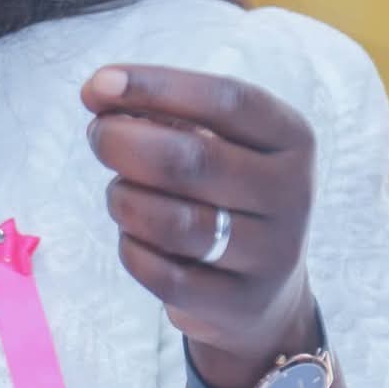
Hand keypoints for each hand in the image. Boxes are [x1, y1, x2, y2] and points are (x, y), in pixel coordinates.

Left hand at [80, 64, 319, 387]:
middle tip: (96, 136)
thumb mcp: (218, 145)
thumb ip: (165, 115)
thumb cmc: (224, 196)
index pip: (226, 101)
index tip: (98, 84)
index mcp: (292, 139)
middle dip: (124, 142)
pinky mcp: (237, 303)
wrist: (263, 295)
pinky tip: (134, 236)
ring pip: (170, 221)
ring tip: (119, 192)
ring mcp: (270, 254)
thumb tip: (99, 93)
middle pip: (192, 159)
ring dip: (124, 200)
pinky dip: (131, 248)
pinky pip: (161, 273)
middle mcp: (292, 194)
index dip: (155, 87)